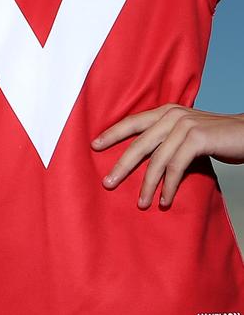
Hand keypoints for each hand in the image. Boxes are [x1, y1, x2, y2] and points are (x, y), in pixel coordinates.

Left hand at [94, 104, 243, 208]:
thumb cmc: (218, 137)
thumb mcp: (188, 133)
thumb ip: (167, 139)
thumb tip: (144, 159)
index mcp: (166, 111)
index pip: (133, 122)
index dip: (113, 133)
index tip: (94, 146)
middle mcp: (172, 115)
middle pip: (139, 143)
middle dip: (122, 165)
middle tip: (108, 183)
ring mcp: (184, 125)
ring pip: (156, 159)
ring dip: (147, 184)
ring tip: (142, 203)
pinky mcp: (197, 139)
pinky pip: (175, 167)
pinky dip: (169, 186)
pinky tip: (164, 200)